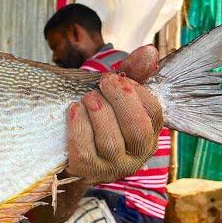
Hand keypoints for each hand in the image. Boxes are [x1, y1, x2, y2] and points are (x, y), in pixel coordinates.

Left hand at [66, 45, 163, 185]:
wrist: (68, 150)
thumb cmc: (97, 117)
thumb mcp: (115, 95)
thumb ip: (132, 73)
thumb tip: (149, 51)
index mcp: (148, 134)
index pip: (153, 113)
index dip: (136, 92)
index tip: (118, 78)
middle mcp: (135, 155)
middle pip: (135, 128)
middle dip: (119, 99)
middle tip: (104, 81)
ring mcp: (111, 167)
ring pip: (109, 140)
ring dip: (97, 111)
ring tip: (88, 97)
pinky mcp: (87, 171)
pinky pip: (84, 150)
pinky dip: (78, 126)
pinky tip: (74, 110)